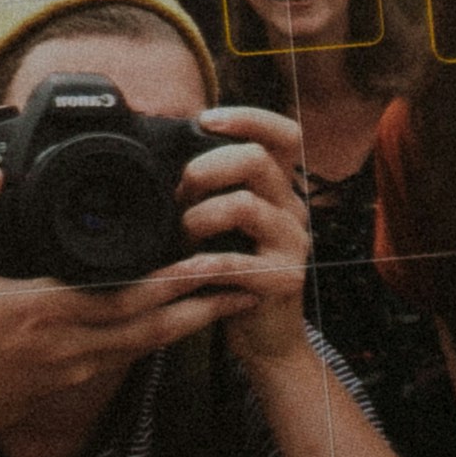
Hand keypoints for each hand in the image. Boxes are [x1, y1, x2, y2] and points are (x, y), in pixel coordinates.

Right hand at [0, 165, 238, 456]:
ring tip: (238, 295)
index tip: (205, 256)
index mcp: (45, 309)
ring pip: (153, 343)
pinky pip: (136, 354)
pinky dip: (168, 335)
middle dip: (203, 298)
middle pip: (154, 321)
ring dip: (197, 321)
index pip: (121, 295)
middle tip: (245, 272)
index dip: (168, 281)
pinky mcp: (83, 376)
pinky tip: (193, 317)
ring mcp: (82, 363)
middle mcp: (74, 340)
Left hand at [176, 107, 316, 371]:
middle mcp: (293, 209)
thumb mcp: (224, 224)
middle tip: (181, 195)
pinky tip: (184, 270)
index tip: (206, 120)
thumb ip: (212, 190)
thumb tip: (162, 155)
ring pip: (244, 205)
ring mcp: (293, 244)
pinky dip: (200, 264)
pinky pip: (235, 261)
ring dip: (199, 217)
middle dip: (206, 169)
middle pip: (257, 160)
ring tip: (183, 236)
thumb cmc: (232, 275)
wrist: (265, 338)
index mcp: (280, 189)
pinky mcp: (284, 279)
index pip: (284, 135)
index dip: (249, 118)